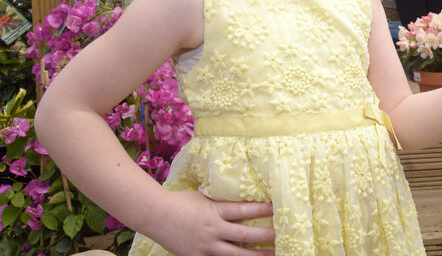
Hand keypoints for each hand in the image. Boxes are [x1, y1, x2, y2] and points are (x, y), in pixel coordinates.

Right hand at [151, 191, 274, 255]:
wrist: (155, 215)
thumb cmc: (180, 201)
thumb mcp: (204, 197)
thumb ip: (221, 202)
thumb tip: (240, 198)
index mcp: (215, 211)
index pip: (243, 210)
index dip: (261, 209)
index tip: (277, 208)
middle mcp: (213, 229)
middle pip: (244, 234)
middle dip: (264, 236)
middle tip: (281, 235)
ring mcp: (206, 246)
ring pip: (235, 254)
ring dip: (255, 255)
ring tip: (271, 255)